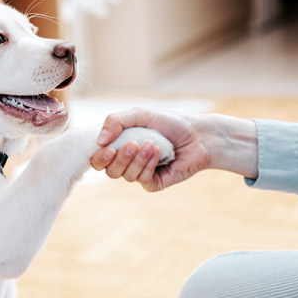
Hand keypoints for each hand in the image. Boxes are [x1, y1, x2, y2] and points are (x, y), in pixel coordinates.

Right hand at [90, 108, 209, 191]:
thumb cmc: (170, 123)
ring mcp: (141, 173)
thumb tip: (99, 140)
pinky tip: (159, 153)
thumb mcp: (140, 114)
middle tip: (133, 144)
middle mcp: (128, 161)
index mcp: (120, 145)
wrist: (198, 135)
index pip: (98, 158)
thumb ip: (116, 121)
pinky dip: (149, 165)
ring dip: (138, 159)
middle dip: (119, 158)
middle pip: (109, 170)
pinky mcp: (154, 183)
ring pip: (125, 176)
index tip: (108, 148)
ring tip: (153, 144)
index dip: (99, 157)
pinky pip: (142, 180)